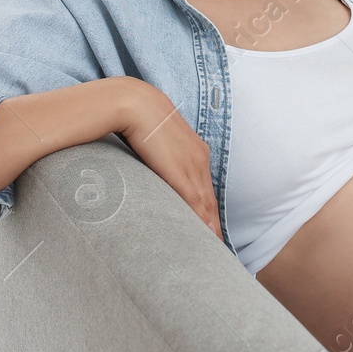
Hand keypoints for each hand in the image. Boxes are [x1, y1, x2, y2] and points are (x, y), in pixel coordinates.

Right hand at [117, 80, 220, 240]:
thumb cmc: (136, 117)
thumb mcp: (153, 137)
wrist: (133, 102)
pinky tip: (206, 237)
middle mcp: (199, 158)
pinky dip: (202, 221)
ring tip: (214, 249)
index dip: (209, 209)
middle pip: (210, 199)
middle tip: (219, 247)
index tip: (212, 229)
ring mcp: (192, 165)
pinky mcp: (181, 173)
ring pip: (206, 204)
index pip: (205, 187)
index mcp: (194, 150)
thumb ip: (156, 153)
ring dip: (211, 228)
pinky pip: (196, 203)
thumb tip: (147, 163)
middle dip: (214, 224)